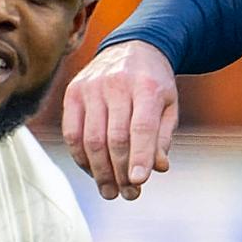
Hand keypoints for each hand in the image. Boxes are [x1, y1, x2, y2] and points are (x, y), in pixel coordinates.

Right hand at [61, 42, 178, 200]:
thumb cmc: (154, 84)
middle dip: (121, 172)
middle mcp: (116, 85)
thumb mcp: (169, 106)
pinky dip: (82, 157)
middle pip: (114, 138)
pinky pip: (72, 132)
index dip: (139, 157)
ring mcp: (91, 88)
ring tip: (111, 191)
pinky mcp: (73, 92)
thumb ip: (163, 137)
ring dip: (100, 171)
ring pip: (91, 139)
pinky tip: (93, 171)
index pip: (141, 127)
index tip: (139, 183)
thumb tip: (157, 168)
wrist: (132, 47)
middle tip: (128, 195)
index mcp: (147, 87)